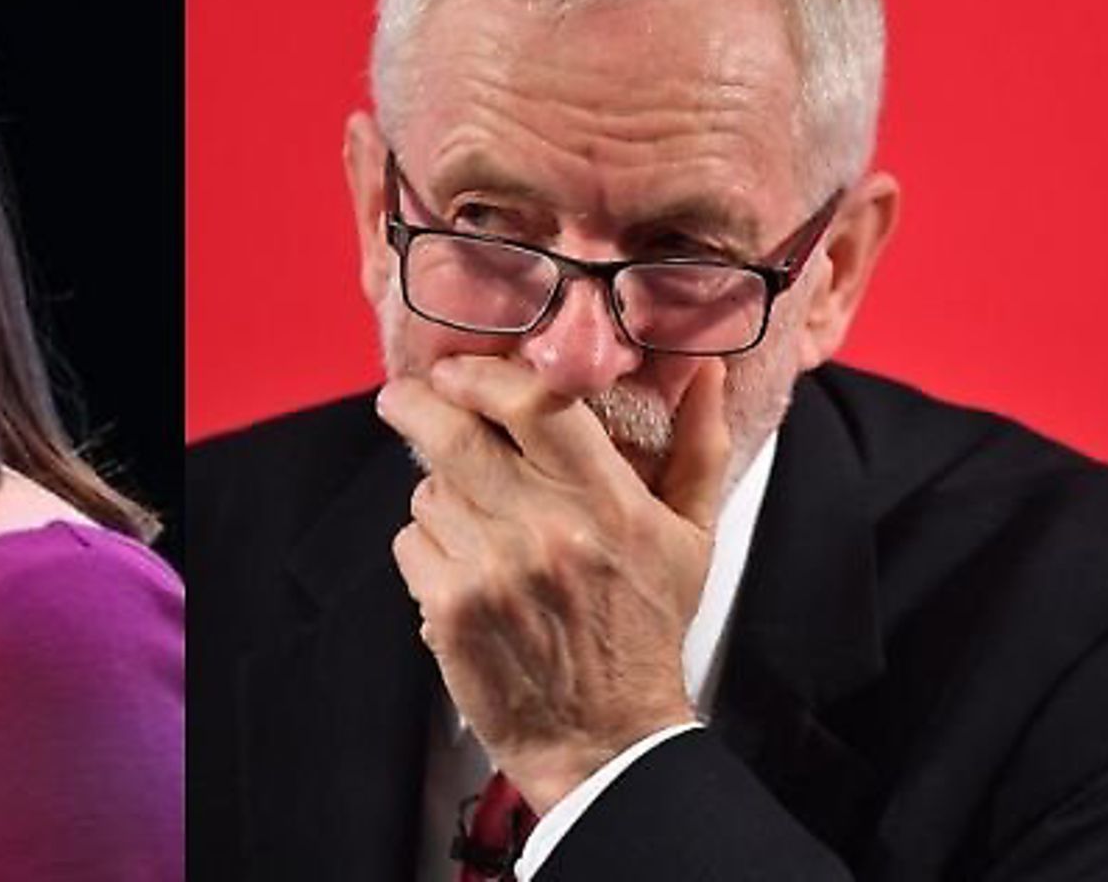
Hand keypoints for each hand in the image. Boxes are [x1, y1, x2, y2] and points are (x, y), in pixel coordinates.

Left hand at [380, 356, 730, 812]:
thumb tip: (704, 373)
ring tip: (474, 525)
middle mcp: (547, 529)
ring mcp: (493, 570)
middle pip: (456, 435)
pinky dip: (425, 549)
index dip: (485, 374)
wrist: (606, 740)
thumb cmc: (645, 633)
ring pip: (429, 491)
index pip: (537, 404)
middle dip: (418, 406)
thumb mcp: (690, 539)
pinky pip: (411, 543)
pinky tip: (461, 570)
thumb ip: (698, 448)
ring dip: (439, 496)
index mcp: (609, 503)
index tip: (459, 369)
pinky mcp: (451, 609)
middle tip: (403, 397)